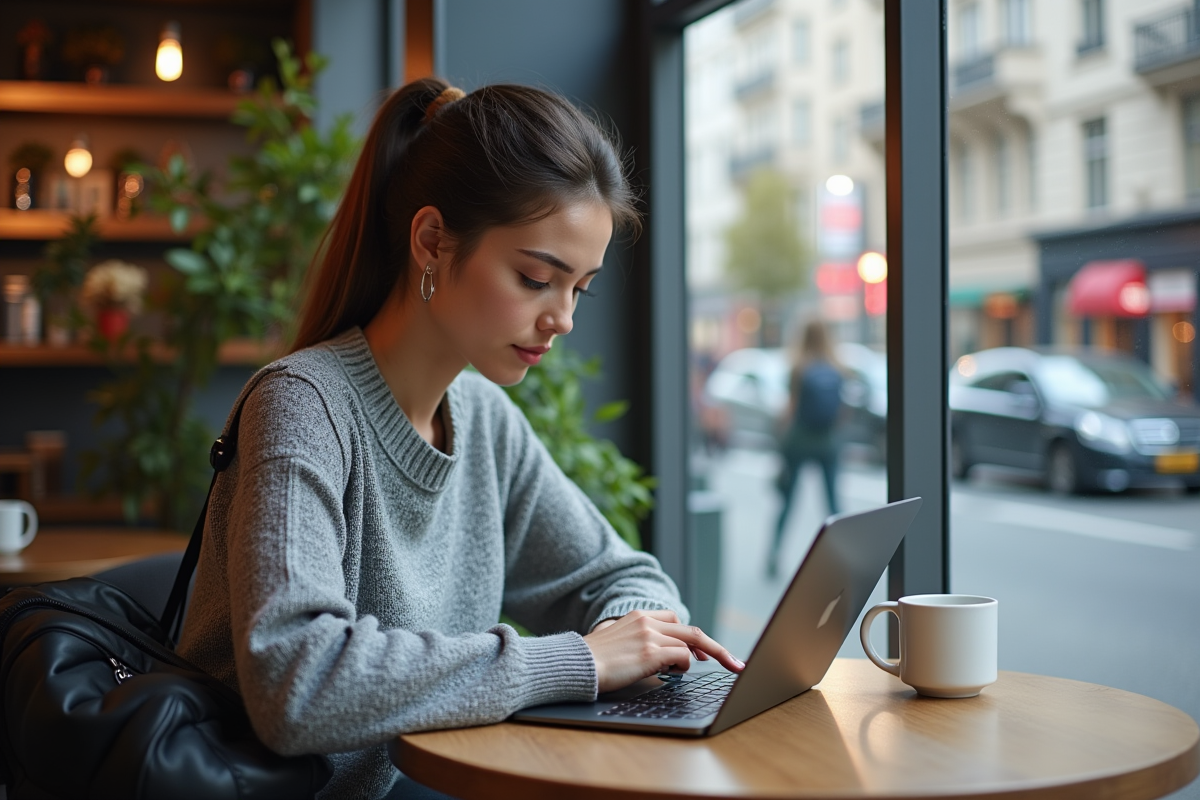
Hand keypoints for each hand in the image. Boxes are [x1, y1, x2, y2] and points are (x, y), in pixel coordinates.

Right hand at [583, 609, 744, 693]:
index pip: (675, 620)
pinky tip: (670, 674)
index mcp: (638, 616)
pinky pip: (682, 658)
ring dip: (697, 660)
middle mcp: (646, 621)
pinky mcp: (651, 652)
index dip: (691, 638)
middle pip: (691, 630)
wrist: (576, 664)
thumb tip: (659, 657)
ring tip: (693, 671)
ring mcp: (650, 635)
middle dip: (715, 648)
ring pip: (690, 643)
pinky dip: (683, 668)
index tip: (702, 654)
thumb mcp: (616, 641)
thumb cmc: (592, 659)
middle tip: (733, 663)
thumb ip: (637, 641)